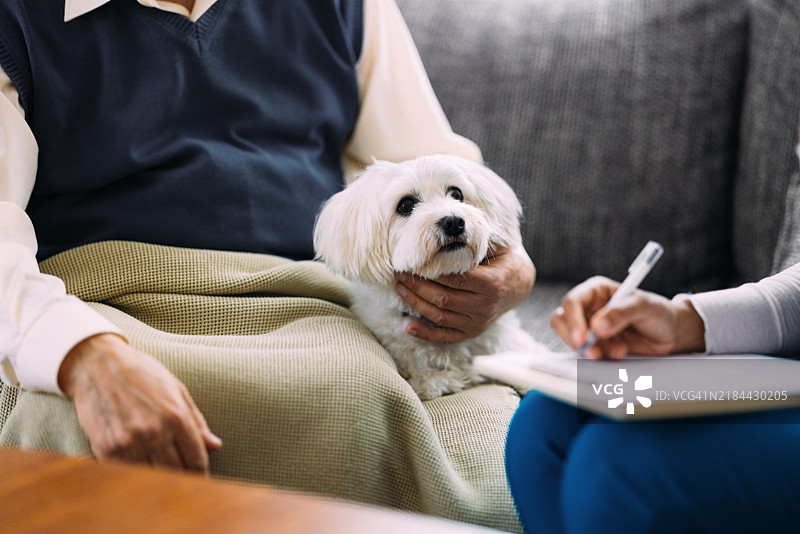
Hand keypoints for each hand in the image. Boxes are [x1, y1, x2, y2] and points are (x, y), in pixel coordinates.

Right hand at [58, 333, 222, 471]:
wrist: (98, 365)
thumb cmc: (142, 374)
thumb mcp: (176, 390)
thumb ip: (196, 421)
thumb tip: (215, 446)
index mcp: (176, 416)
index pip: (196, 459)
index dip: (201, 474)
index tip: (201, 480)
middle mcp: (154, 431)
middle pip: (176, 473)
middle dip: (182, 480)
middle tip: (184, 485)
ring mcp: (129, 442)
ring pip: (151, 477)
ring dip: (158, 480)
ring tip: (162, 481)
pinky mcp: (106, 449)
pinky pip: (126, 474)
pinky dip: (134, 475)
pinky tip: (138, 470)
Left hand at [395, 246, 534, 342]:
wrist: (519, 285)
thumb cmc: (502, 261)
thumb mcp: (495, 246)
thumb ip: (474, 242)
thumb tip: (447, 232)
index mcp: (491, 283)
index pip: (454, 279)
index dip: (430, 272)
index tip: (412, 262)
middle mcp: (484, 306)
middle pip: (443, 298)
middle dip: (417, 285)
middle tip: (401, 273)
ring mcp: (478, 322)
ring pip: (440, 316)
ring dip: (416, 303)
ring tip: (401, 289)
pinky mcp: (472, 332)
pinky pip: (446, 337)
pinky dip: (427, 334)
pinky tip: (409, 328)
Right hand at [550, 276, 705, 358]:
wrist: (673, 334)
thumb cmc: (659, 312)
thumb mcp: (643, 306)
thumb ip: (621, 313)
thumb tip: (597, 326)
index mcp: (596, 290)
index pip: (573, 301)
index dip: (572, 319)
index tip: (581, 337)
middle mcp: (589, 308)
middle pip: (562, 321)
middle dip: (574, 338)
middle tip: (592, 351)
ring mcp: (591, 328)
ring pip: (572, 340)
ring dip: (592, 349)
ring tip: (618, 350)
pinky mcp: (597, 345)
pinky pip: (587, 353)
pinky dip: (601, 356)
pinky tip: (620, 352)